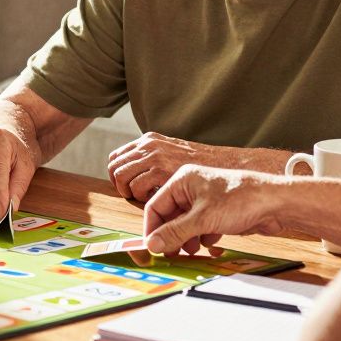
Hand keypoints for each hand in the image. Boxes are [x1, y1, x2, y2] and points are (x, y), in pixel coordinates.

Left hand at [108, 132, 240, 201]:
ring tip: (145, 200)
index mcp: (150, 140)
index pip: (117, 156)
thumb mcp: (175, 156)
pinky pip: (136, 187)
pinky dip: (142, 197)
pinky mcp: (160, 170)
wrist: (226, 167)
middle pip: (114, 166)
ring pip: (121, 177)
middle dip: (119, 185)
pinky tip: (157, 200)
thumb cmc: (203, 168)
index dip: (117, 175)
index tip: (126, 188)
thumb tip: (136, 176)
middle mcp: (148, 145)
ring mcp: (154, 156)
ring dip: (128, 192)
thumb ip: (155, 162)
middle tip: (132, 197)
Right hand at [143, 165, 285, 255]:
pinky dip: (202, 238)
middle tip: (171, 254)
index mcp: (183, 180)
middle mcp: (191, 188)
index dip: (152, 229)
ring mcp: (205, 200)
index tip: (152, 248)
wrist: (276, 203)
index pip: (155, 206)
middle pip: (169, 217)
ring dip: (186, 239)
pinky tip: (211, 242)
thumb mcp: (202, 219)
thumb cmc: (242, 199)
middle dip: (171, 236)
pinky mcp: (217, 212)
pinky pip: (200, 228)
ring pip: (185, 224)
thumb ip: (174, 233)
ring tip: (193, 249)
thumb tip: (152, 244)